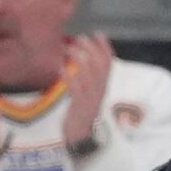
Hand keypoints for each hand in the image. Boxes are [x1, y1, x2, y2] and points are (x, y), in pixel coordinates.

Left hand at [62, 33, 113, 148]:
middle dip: (92, 50)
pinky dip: (69, 78)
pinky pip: (76, 90)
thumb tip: (81, 55)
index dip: (105, 48)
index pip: (109, 64)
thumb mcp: (88, 92)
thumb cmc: (81, 111)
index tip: (98, 33)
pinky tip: (61, 68)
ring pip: (89, 77)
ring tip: (69, 49)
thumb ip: (88, 76)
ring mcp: (90, 99)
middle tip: (80, 38)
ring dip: (80, 60)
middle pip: (100, 67)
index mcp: (103, 87)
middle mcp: (100, 91)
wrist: (80, 136)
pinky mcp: (80, 107)